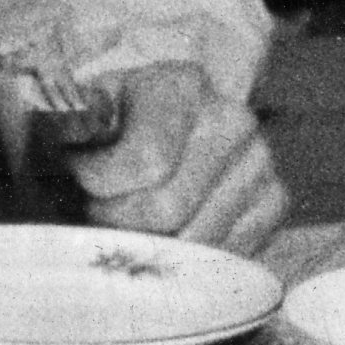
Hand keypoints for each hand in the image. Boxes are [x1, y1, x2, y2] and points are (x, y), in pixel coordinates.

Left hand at [68, 63, 288, 254]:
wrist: (169, 127)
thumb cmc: (117, 124)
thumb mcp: (86, 112)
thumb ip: (71, 124)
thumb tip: (69, 136)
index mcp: (183, 86)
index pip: (146, 160)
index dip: (99, 184)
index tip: (78, 178)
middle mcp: (233, 120)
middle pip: (167, 209)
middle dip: (117, 221)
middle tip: (97, 210)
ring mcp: (261, 164)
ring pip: (194, 242)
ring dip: (147, 245)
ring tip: (127, 220)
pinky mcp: (275, 204)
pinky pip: (222, 257)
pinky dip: (183, 258)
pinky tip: (163, 233)